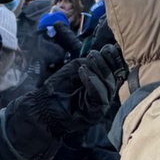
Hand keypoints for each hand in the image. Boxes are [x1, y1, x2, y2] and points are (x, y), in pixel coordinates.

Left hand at [0, 44, 126, 151]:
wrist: (45, 106)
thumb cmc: (59, 88)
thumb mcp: (76, 67)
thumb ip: (90, 62)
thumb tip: (104, 53)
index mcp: (100, 81)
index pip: (112, 69)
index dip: (112, 58)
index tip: (108, 48)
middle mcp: (104, 92)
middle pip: (113, 77)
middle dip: (106, 63)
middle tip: (94, 54)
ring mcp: (102, 102)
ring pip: (109, 85)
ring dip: (99, 70)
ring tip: (87, 62)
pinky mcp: (98, 112)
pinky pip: (101, 97)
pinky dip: (93, 82)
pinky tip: (83, 72)